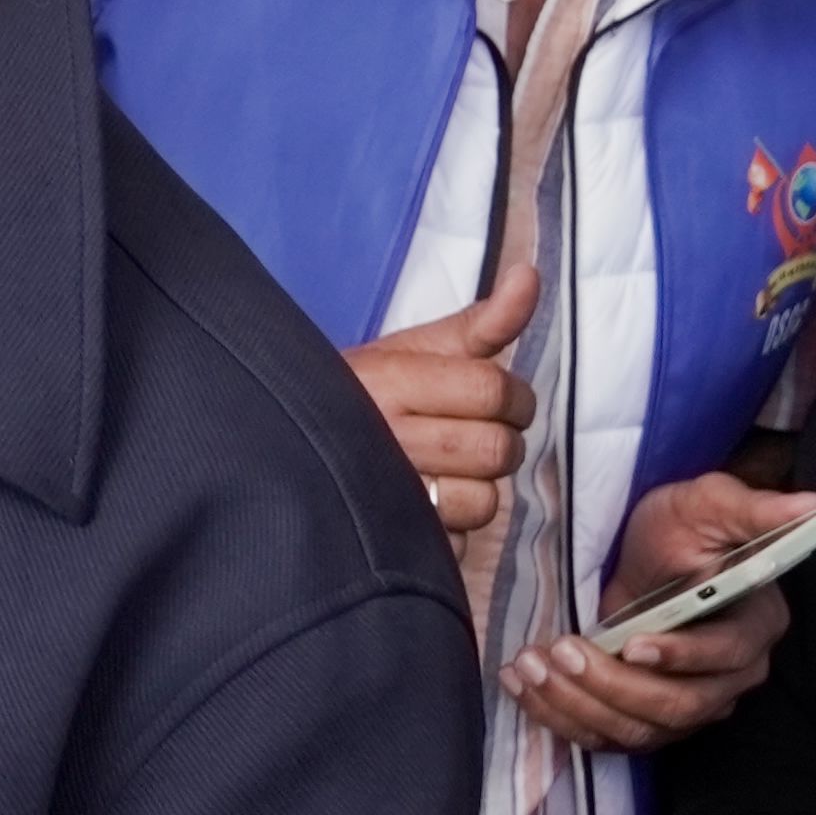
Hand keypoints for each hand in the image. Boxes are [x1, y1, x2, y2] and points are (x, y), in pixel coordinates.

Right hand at [347, 261, 536, 595]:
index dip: (513, 398)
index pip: (492, 391)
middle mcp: (384, 436)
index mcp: (391, 380)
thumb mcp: (415, 349)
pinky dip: (454, 526)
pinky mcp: (388, 540)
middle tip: (475, 435)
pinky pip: (458, 539)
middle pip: (495, 449)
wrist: (284, 440)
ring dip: (479, 488)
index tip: (498, 400)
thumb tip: (531, 274)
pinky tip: (429, 506)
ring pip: (483, 501)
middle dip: (501, 442)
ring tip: (450, 472)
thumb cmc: (366, 392)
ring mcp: (383, 494)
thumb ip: (482, 321)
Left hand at [507, 474, 803, 754]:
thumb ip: (755, 509)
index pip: (725, 656)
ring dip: (579, 704)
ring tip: (530, 665)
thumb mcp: (710, 504)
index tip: (632, 642)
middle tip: (559, 650)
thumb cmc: (683, 523)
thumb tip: (815, 504)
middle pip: (680, 706)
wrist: (647, 552)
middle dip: (614, 685)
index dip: (681, 655)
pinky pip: (608, 737)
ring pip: (640, 730)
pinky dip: (561, 718)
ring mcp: (688, 704)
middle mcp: (729, 678)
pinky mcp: (648, 720)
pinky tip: (523, 686)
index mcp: (754, 626)